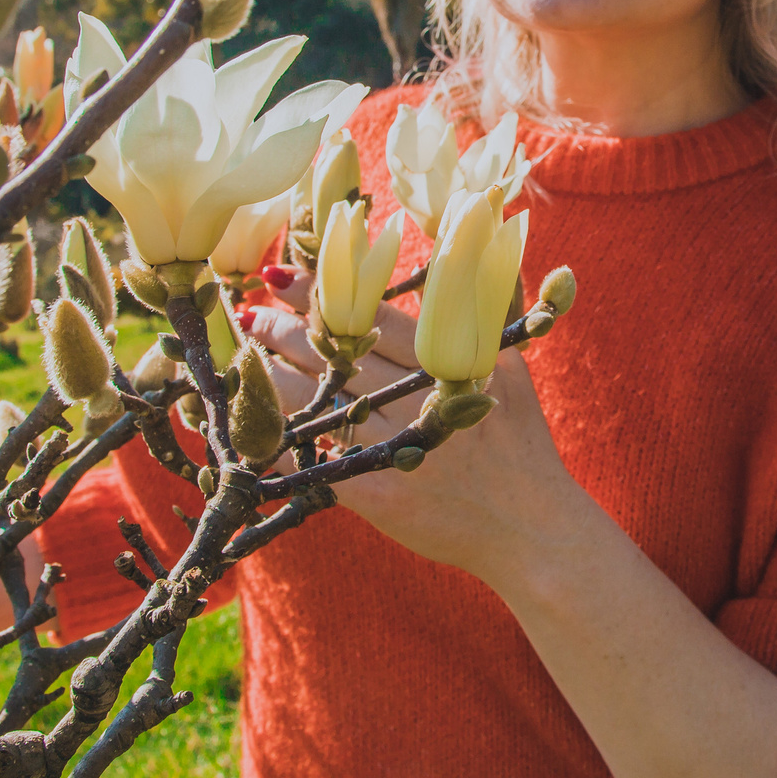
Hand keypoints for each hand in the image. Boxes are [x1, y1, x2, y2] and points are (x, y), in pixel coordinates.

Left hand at [245, 269, 598, 588]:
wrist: (531, 528)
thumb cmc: (520, 445)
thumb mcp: (512, 369)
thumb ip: (484, 311)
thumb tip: (460, 249)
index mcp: (455, 364)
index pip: (377, 318)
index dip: (323, 296)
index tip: (280, 276)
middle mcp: (423, 402)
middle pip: (341, 356)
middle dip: (286, 331)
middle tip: (253, 315)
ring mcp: (401, 450)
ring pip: (322, 403)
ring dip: (275, 378)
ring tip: (245, 357)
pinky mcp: (382, 496)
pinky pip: (320, 464)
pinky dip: (283, 446)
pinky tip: (251, 428)